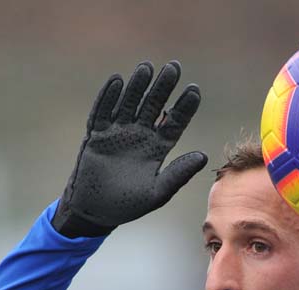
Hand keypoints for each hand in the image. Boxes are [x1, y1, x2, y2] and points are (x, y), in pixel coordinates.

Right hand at [53, 60, 207, 237]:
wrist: (95, 212)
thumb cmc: (128, 205)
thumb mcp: (157, 193)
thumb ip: (178, 174)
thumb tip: (203, 156)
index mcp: (157, 148)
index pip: (174, 122)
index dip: (184, 107)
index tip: (194, 90)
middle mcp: (139, 135)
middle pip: (153, 106)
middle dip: (163, 87)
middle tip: (174, 68)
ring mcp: (118, 132)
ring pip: (129, 103)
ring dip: (137, 86)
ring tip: (147, 68)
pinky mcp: (97, 135)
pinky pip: (102, 112)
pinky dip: (108, 98)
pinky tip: (117, 81)